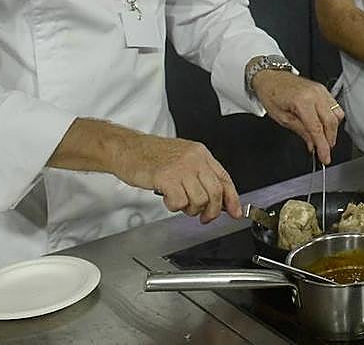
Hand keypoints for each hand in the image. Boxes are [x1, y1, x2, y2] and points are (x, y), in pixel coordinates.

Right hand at [113, 133, 239, 223]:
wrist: (127, 148)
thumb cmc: (151, 155)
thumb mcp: (182, 158)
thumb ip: (199, 175)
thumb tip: (216, 199)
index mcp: (201, 153)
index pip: (225, 179)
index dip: (232, 199)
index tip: (236, 212)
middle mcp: (194, 159)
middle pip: (216, 193)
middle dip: (211, 211)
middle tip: (203, 216)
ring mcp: (181, 167)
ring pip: (200, 200)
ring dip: (190, 209)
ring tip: (179, 202)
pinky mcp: (167, 177)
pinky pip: (180, 202)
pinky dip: (174, 206)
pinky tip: (167, 198)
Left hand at [252, 69, 342, 164]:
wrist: (270, 76)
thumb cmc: (271, 94)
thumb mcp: (282, 118)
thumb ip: (300, 131)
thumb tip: (312, 144)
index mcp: (302, 101)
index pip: (317, 129)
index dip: (323, 146)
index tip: (325, 158)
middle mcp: (315, 94)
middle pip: (331, 122)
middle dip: (329, 140)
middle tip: (323, 151)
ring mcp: (321, 90)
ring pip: (337, 114)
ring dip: (332, 130)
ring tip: (323, 139)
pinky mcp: (323, 89)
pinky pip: (335, 106)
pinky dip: (332, 119)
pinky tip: (324, 126)